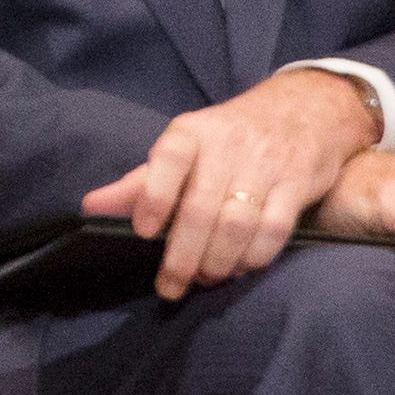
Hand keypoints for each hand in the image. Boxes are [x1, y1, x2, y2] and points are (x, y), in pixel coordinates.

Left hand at [80, 69, 372, 298]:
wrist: (304, 108)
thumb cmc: (229, 138)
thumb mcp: (185, 148)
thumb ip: (141, 182)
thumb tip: (90, 208)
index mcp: (192, 132)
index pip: (170, 158)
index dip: (154, 195)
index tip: (144, 232)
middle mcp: (228, 145)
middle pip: (201, 208)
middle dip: (182, 256)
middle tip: (170, 286)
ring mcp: (265, 164)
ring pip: (237, 224)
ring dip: (217, 262)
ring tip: (206, 277)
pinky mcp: (297, 183)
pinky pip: (274, 230)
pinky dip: (254, 257)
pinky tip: (241, 267)